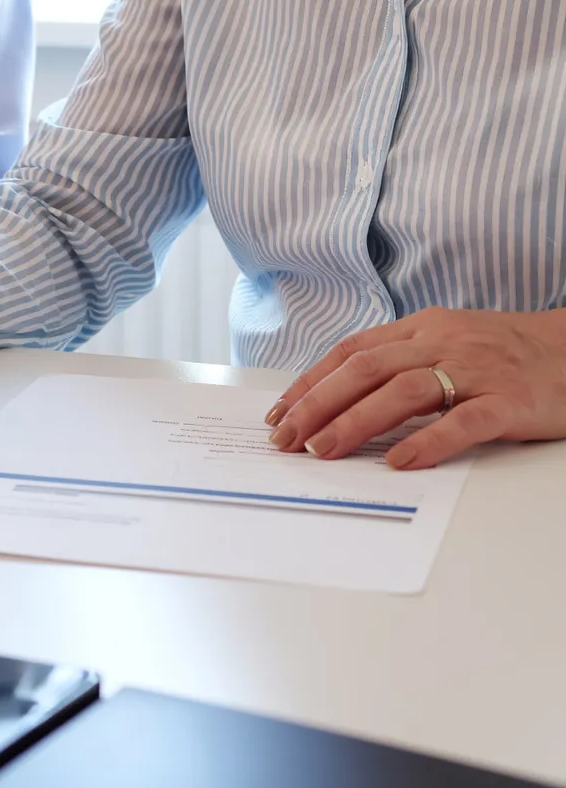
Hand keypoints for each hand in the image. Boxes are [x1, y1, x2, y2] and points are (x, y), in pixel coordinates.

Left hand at [265, 306, 565, 468]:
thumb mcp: (445, 342)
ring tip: (323, 450)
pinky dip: (429, 441)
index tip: (280, 413)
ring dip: (355, 421)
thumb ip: (401, 360)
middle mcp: (440, 343)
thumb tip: (342, 394)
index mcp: (420, 328)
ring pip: (402, 391)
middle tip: (287, 438)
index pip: (351, 352)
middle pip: (365, 369)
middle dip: (318, 404)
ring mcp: (475, 371)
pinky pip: (465, 421)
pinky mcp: (510, 402)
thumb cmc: (505, 352)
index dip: (311, 381)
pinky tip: (399, 462)